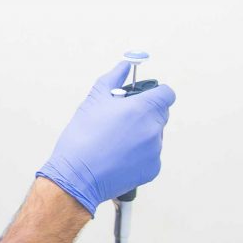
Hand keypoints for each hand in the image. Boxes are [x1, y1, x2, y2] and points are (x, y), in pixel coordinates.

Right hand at [37, 61, 175, 214]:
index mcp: (142, 109)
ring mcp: (155, 150)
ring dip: (140, 135)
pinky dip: (138, 155)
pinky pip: (151, 156)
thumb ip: (113, 78)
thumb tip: (123, 65)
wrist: (76, 177)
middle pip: (160, 114)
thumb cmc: (82, 140)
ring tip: (114, 142)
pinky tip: (118, 157)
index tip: (143, 97)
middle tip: (120, 120)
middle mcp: (153, 129)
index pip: (166, 93)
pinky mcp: (153, 169)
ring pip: (154, 135)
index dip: (154, 93)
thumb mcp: (94, 101)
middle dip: (144, 114)